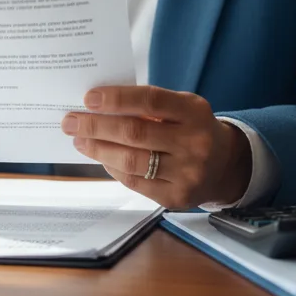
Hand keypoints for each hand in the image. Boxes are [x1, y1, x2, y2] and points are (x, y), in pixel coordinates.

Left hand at [61, 85, 251, 209]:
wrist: (225, 165)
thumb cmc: (192, 127)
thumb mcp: (181, 107)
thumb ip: (148, 105)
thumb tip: (99, 105)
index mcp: (194, 112)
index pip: (150, 101)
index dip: (117, 98)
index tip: (89, 98)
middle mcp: (195, 143)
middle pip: (135, 133)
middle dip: (96, 126)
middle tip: (71, 121)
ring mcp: (187, 174)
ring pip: (131, 161)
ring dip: (98, 149)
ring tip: (80, 140)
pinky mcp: (176, 198)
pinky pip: (135, 182)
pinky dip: (113, 167)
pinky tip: (101, 157)